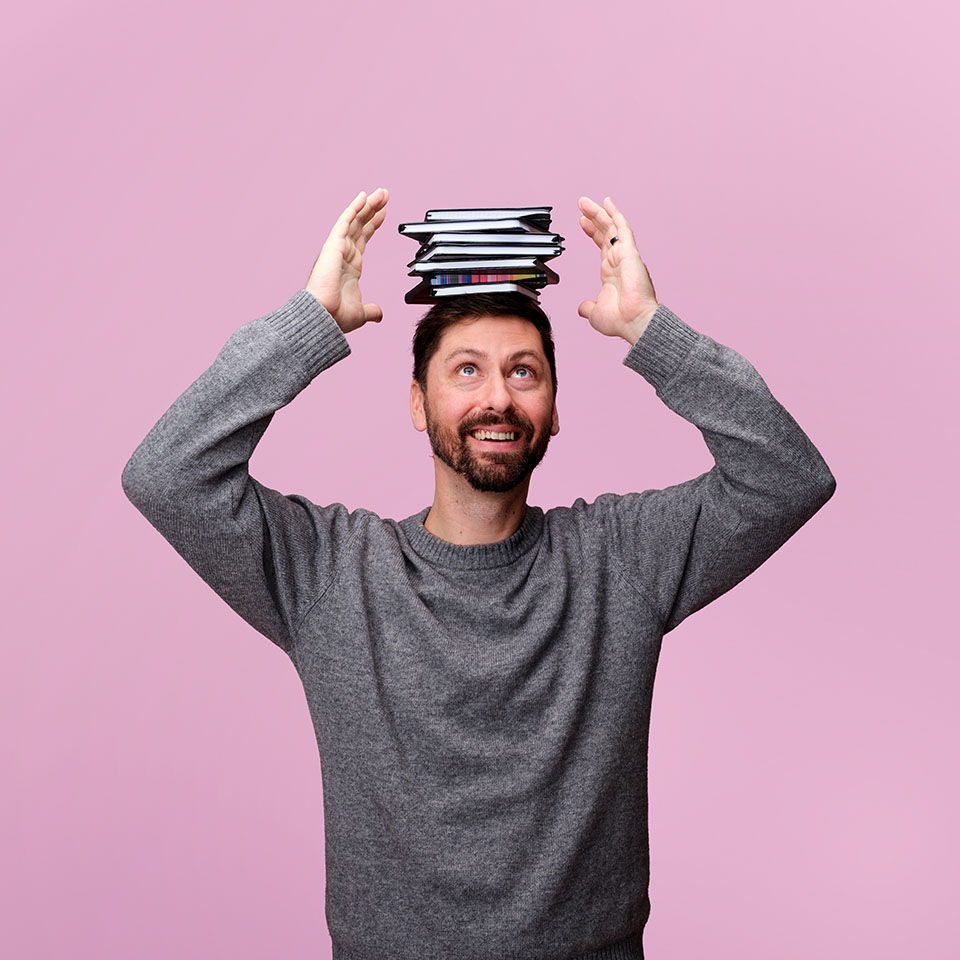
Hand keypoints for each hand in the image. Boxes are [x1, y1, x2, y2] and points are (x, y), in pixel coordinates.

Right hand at [305, 188, 388, 333]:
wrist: (324, 317)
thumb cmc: (336, 317)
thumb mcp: (361, 313)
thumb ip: (371, 310)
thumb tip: (379, 314)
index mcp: (350, 268)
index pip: (363, 240)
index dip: (373, 226)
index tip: (383, 214)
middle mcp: (343, 255)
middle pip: (360, 226)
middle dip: (372, 211)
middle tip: (385, 196)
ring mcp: (337, 248)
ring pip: (354, 221)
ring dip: (368, 205)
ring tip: (382, 192)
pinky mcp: (333, 245)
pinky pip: (345, 221)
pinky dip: (354, 208)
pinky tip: (364, 196)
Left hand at [577, 195, 658, 342]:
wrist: (633, 322)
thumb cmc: (620, 320)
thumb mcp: (595, 313)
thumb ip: (588, 307)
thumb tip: (582, 308)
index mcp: (611, 273)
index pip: (601, 246)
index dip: (592, 233)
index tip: (582, 222)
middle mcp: (619, 261)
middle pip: (606, 233)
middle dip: (593, 218)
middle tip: (581, 206)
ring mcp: (625, 255)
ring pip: (612, 227)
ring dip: (599, 213)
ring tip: (584, 201)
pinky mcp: (630, 252)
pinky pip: (623, 229)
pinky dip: (615, 215)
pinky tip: (607, 203)